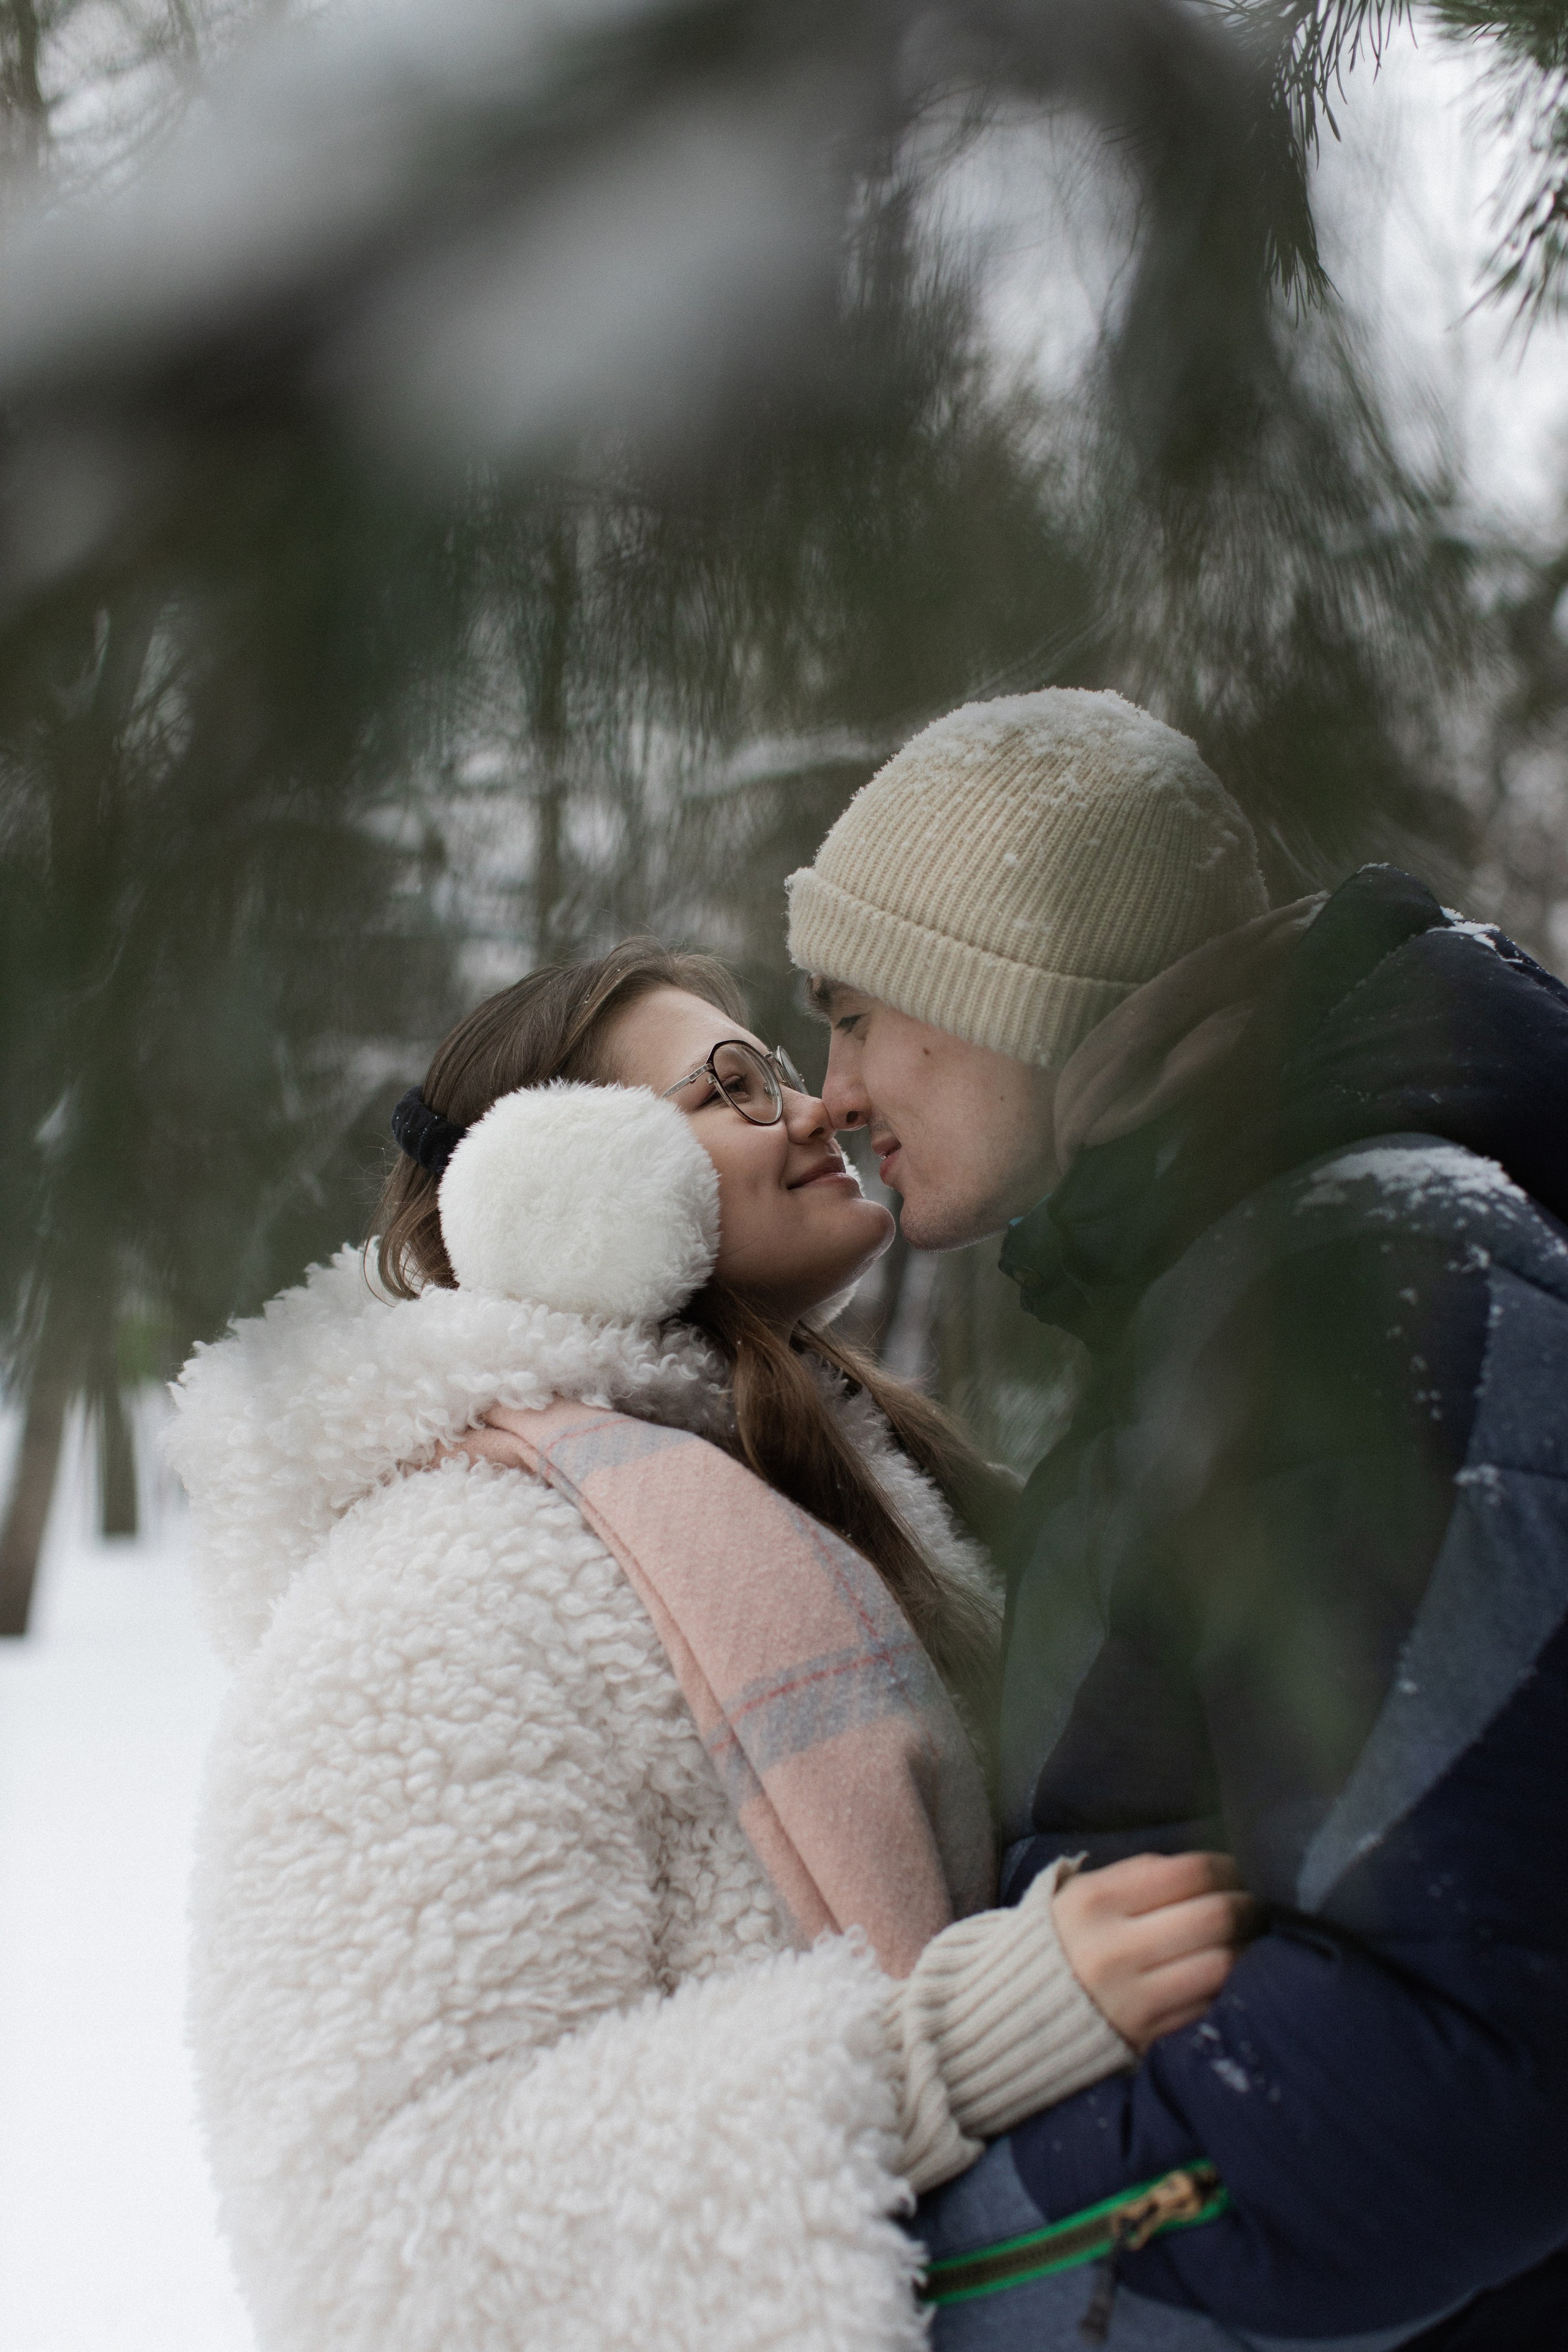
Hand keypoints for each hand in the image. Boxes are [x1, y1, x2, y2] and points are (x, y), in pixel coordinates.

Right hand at [1052, 1852, 1259, 2052]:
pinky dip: (1229, 1986)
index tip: (1240, 1871)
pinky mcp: (1148, 2037)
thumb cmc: (1064, 1939)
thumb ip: (1139, 1875)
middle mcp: (1115, 1948)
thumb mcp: (1083, 1892)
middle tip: (1259, 1903)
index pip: (1189, 1872)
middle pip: (1214, 1917)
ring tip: (1252, 1938)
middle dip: (1249, 1906)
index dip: (1228, 1868)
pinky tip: (1231, 1974)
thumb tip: (1210, 1869)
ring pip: (1221, 1964)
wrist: (1016, 2011)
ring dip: (1247, 1948)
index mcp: (1097, 1900)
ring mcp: (1133, 1998)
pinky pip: (1208, 2005)